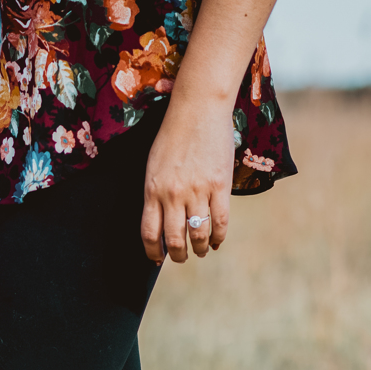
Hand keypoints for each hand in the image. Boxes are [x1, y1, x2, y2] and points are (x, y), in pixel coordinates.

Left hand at [140, 101, 234, 262]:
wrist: (197, 110)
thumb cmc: (173, 136)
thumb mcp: (154, 167)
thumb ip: (156, 193)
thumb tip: (161, 219)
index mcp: (152, 190)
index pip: (149, 232)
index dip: (152, 251)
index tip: (156, 259)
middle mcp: (173, 195)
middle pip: (174, 239)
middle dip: (177, 255)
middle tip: (181, 258)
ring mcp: (197, 191)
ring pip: (198, 233)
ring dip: (200, 248)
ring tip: (202, 251)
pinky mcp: (220, 185)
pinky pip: (220, 220)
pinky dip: (220, 236)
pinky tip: (217, 241)